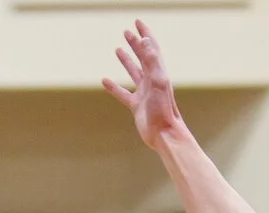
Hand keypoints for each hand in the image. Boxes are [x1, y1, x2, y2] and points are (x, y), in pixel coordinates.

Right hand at [103, 20, 188, 150]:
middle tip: (126, 32)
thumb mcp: (158, 82)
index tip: (137, 22)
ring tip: (118, 50)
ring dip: (127, 61)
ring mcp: (144, 93)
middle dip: (136, 44)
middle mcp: (152, 81)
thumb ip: (152, 61)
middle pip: (143, 57)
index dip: (145, 34)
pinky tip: (104, 81)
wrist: (164, 134)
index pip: (151, 48)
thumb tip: (145, 40)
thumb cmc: (163, 109)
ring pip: (134, 73)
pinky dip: (114, 86)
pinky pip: (123, 93)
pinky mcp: (137, 106)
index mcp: (158, 72)